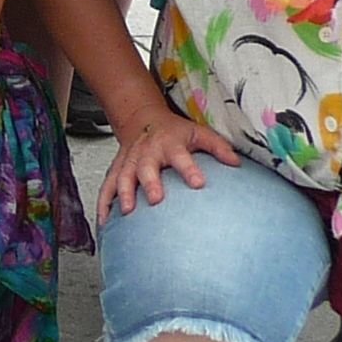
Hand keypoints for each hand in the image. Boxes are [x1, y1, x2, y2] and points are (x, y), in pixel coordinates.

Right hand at [97, 105, 237, 221]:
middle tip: (154, 199)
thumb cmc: (174, 132)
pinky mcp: (117, 170)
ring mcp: (129, 161)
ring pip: (123, 177)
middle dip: (149, 182)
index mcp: (169, 143)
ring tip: (126, 211)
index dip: (189, 169)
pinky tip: (104, 222)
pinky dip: (103, 204)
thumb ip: (218, 148)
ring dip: (123, 194)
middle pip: (146, 167)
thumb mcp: (199, 133)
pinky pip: (107, 187)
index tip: (199, 183)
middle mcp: (146, 152)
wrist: (143, 120)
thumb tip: (237, 163)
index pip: (180, 156)